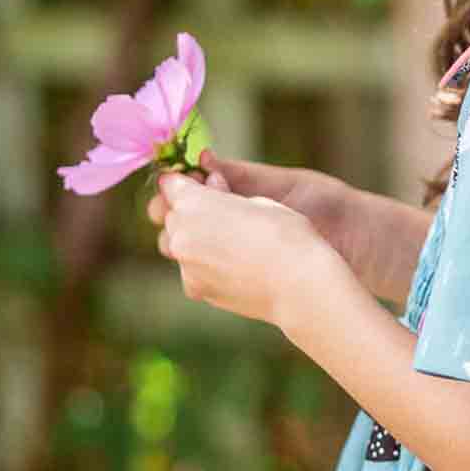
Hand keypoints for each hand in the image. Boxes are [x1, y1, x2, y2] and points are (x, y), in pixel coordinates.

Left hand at [147, 150, 428, 301]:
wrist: (301, 286)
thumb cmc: (289, 236)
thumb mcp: (258, 200)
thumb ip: (225, 196)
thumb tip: (212, 191)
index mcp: (194, 202)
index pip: (169, 184)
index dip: (184, 181)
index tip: (198, 183)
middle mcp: (182, 233)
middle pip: (169, 215)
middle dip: (187, 209)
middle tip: (217, 212)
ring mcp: (186, 265)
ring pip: (176, 244)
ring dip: (191, 238)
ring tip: (223, 240)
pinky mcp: (196, 289)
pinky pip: (191, 270)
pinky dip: (204, 265)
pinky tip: (233, 265)